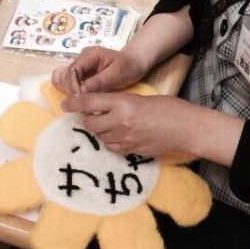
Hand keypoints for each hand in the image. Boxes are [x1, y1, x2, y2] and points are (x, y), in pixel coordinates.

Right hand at [51, 47, 148, 96]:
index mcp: (90, 54)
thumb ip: (98, 81)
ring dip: (69, 92)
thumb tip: (81, 92)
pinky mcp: (82, 74)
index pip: (73, 70)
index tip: (79, 101)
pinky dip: (70, 91)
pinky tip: (78, 101)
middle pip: (66, 75)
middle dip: (70, 91)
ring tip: (79, 105)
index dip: (73, 86)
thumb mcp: (116, 74)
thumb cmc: (127, 67)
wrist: (134, 63)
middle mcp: (81, 58)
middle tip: (79, 107)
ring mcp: (81, 66)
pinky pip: (70, 82)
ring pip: (65, 79)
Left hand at [61, 92, 193, 155]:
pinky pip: (110, 147)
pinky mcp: (130, 150)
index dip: (74, 103)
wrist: (183, 127)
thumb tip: (97, 106)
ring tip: (109, 123)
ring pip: (98, 136)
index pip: (88, 102)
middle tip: (91, 114)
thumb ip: (117, 102)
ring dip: (98, 130)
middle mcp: (120, 121)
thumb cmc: (165, 107)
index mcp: (122, 102)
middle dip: (86, 118)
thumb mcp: (138, 98)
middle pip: (89, 122)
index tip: (66, 103)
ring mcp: (124, 138)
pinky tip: (118, 135)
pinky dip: (109, 140)